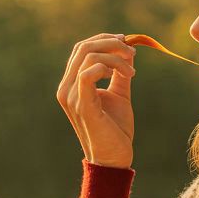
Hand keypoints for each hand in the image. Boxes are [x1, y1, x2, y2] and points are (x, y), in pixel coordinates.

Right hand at [56, 33, 135, 168]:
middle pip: (83, 47)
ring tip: (132, 71)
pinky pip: (88, 73)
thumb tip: (129, 51)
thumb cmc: (115, 129)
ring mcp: (71, 97)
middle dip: (111, 43)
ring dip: (116, 57)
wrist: (114, 158)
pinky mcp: (81, 105)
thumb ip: (120, 73)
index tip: (126, 42)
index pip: (81, 49)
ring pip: (88, 56)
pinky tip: (125, 76)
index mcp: (72, 85)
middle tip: (132, 52)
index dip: (104, 39)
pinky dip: (110, 67)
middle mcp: (66, 89)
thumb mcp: (119, 94)